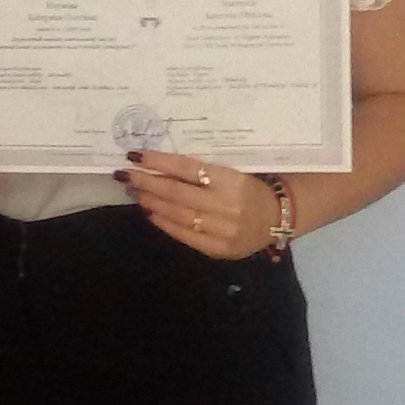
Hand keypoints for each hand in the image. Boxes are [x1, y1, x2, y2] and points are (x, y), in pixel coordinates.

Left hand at [118, 150, 279, 259]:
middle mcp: (226, 206)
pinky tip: (151, 212)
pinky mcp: (219, 249)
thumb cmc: (250, 188)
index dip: (160, 162)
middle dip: (147, 182)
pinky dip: (165, 223)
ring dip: (152, 202)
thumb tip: (160, 164)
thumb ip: (202, 170)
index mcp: (232, 180)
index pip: (188, 168)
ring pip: (178, 215)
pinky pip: (185, 236)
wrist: (278, 218)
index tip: (137, 156)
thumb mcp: (232, 171)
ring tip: (136, 191)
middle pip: (178, 193)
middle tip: (126, 175)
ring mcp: (223, 230)